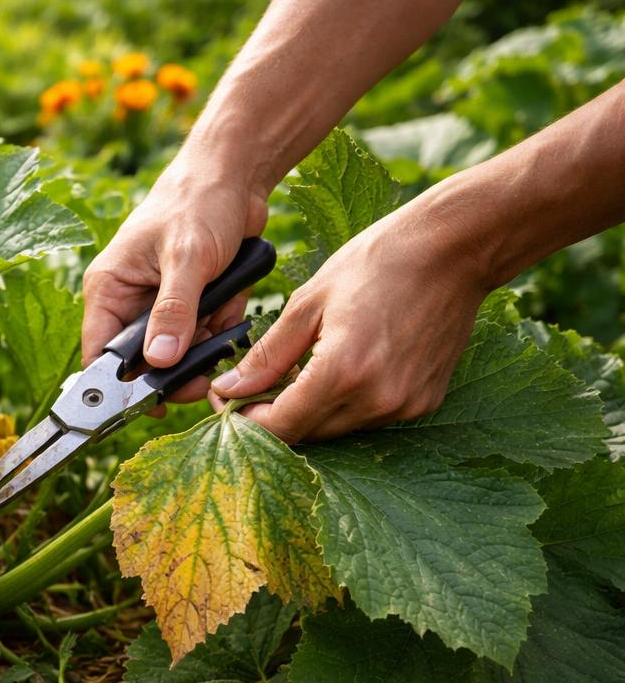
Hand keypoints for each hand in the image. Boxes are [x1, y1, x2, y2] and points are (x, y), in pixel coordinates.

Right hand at [80, 158, 268, 406]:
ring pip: (178, 351)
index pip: (100, 354)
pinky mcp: (190, 302)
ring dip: (204, 344)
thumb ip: (174, 311)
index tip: (150, 405)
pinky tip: (232, 298)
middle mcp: (128, 301)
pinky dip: (222, 325)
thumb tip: (158, 362)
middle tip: (203, 377)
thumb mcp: (188, 258)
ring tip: (223, 315)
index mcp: (109, 289)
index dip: (118, 386)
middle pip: (143, 361)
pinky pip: (203, 333)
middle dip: (176, 368)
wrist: (237, 174)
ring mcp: (160, 303)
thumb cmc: (199, 202)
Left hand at [210, 208, 488, 441]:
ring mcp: (404, 406)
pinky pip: (367, 419)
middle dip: (272, 416)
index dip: (244, 420)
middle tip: (251, 387)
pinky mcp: (423, 403)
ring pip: (335, 430)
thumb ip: (267, 355)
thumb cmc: (378, 262)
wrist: (456, 249)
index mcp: (342, 372)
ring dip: (308, 411)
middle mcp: (376, 399)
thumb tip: (230, 389)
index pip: (279, 426)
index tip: (226, 400)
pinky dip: (343, 404)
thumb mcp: (308, 302)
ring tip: (294, 373)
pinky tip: (337, 371)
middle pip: (305, 434)